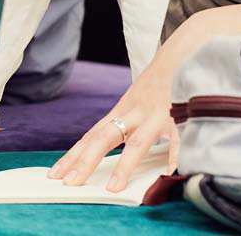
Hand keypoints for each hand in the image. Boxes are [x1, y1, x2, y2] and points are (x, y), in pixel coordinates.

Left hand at [50, 44, 187, 190]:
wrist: (185, 53)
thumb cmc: (159, 83)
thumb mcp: (137, 102)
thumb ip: (126, 125)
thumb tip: (108, 150)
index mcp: (122, 111)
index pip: (91, 136)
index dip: (73, 156)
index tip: (55, 175)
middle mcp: (134, 113)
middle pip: (105, 138)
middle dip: (86, 161)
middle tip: (68, 183)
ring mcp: (156, 114)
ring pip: (138, 142)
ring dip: (125, 165)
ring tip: (113, 188)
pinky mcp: (181, 116)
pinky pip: (179, 140)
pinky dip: (175, 157)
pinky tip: (168, 175)